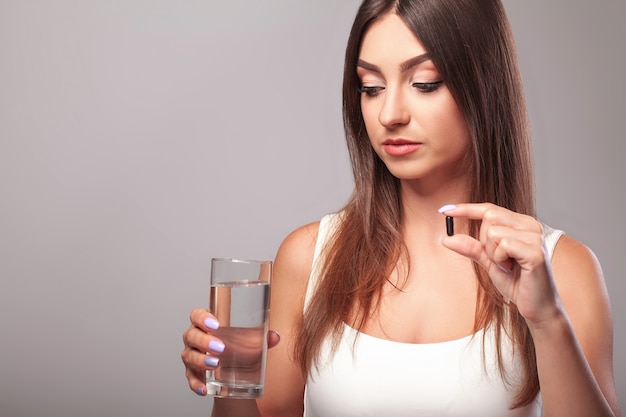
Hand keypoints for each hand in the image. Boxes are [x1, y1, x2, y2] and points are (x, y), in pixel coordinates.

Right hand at [181, 308, 280, 395]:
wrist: (231, 370)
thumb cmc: (236, 346)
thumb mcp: (248, 341)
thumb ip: (262, 338)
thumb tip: (275, 337)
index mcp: (206, 323)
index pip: (197, 314)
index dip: (202, 317)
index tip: (215, 324)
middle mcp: (195, 337)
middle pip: (191, 335)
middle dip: (204, 340)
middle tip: (220, 347)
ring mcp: (192, 355)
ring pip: (189, 355)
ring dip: (200, 361)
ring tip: (215, 364)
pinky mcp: (192, 372)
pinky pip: (190, 378)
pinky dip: (196, 383)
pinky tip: (204, 389)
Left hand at [439, 203, 561, 326]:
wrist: (536, 307)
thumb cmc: (516, 282)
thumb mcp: (488, 261)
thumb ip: (471, 247)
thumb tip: (446, 237)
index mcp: (521, 224)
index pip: (489, 208)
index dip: (465, 208)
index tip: (444, 210)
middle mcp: (531, 225)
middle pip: (489, 216)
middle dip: (484, 241)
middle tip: (498, 260)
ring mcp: (535, 237)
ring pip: (493, 232)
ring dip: (493, 253)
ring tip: (508, 266)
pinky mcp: (535, 251)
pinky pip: (503, 245)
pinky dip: (500, 259)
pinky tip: (512, 269)